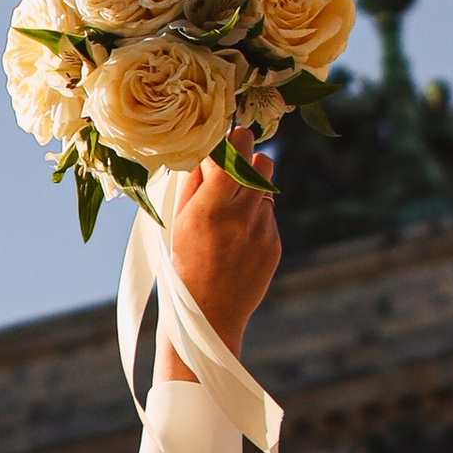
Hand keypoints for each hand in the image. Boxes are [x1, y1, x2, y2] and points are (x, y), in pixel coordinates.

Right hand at [153, 142, 280, 375]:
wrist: (208, 314)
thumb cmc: (183, 264)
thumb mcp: (177, 222)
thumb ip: (194, 183)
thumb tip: (207, 149)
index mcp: (211, 207)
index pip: (237, 151)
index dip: (236, 138)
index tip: (232, 137)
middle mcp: (241, 216)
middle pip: (262, 162)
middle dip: (250, 160)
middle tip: (236, 169)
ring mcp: (262, 231)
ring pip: (267, 189)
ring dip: (253, 189)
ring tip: (233, 209)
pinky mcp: (274, 245)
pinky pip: (269, 217)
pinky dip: (255, 219)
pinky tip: (237, 240)